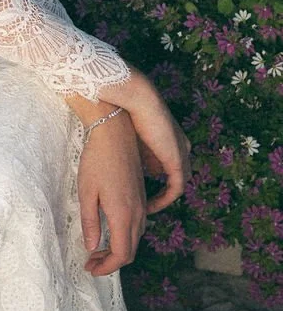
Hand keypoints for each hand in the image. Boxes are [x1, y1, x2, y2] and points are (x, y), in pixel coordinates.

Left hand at [71, 103, 148, 274]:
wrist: (115, 134)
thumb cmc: (96, 161)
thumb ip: (91, 222)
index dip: (107, 268)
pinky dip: (126, 236)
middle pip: (131, 250)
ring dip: (119, 249)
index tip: (90, 269)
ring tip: (97, 250)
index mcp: (124, 214)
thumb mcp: (86, 193)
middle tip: (91, 263)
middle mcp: (138, 212)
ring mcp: (142, 204)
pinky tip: (110, 230)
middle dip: (112, 262)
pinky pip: (139, 224)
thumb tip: (92, 247)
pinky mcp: (141, 195)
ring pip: (136, 238)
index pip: (122, 255)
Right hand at [95, 68, 191, 211]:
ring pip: (175, 186)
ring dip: (160, 199)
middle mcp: (182, 150)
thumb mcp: (133, 136)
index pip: (166, 168)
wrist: (138, 101)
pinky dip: (163, 199)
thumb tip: (133, 166)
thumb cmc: (129, 113)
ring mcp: (182, 156)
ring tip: (142, 209)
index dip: (153, 182)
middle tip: (139, 206)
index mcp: (172, 142)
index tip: (137, 193)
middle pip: (173, 179)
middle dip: (157, 194)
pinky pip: (176, 189)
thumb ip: (137, 151)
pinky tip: (148, 205)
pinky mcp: (178, 161)